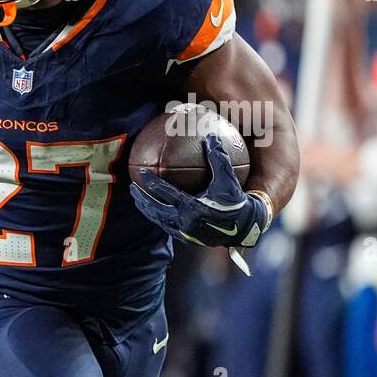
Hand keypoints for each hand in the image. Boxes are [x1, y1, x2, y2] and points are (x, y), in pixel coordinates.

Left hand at [131, 134, 270, 247]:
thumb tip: (211, 136)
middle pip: (155, 210)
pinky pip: (167, 228)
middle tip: (131, 187)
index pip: (166, 193)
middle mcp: (185, 222)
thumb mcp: (228, 179)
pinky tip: (154, 210)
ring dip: (147, 210)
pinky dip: (158, 218)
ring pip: (158, 221)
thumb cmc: (235, 201)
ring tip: (139, 200)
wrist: (245, 228)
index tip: (141, 172)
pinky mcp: (186, 239)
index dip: (152, 182)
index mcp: (192, 207)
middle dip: (141, 199)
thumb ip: (218, 158)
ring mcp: (184, 232)